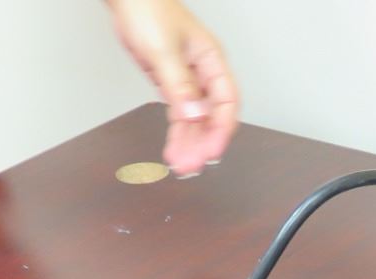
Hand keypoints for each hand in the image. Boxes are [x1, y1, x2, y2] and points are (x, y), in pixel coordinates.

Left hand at [108, 0, 238, 175]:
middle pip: (212, 116)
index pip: (227, 102)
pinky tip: (174, 149)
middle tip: (192, 166)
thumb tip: (195, 115)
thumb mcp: (164, 50)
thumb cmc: (148, 8)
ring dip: (190, 144)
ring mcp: (187, 80)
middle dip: (203, 143)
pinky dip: (177, 133)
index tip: (211, 151)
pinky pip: (179, 114)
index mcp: (211, 60)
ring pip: (195, 120)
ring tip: (182, 165)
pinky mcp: (171, 84)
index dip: (222, 129)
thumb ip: (180, 85)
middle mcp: (203, 73)